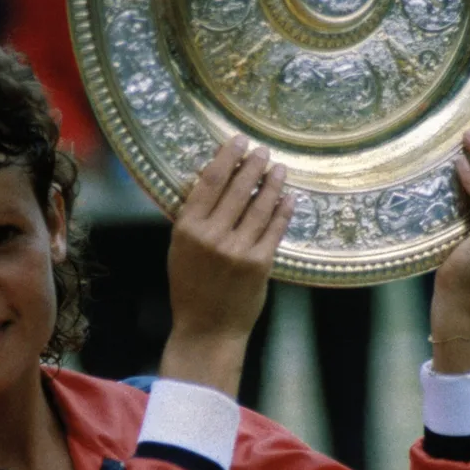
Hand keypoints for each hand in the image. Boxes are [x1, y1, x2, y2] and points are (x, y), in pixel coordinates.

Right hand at [160, 136, 293, 397]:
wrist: (207, 328)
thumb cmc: (191, 286)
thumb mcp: (181, 248)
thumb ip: (194, 216)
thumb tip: (210, 178)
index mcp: (187, 228)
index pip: (210, 181)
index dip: (227, 156)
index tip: (238, 141)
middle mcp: (212, 236)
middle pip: (238, 188)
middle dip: (253, 165)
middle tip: (263, 150)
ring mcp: (238, 250)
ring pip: (260, 205)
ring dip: (272, 182)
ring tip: (279, 168)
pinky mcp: (260, 263)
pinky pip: (276, 228)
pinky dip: (283, 210)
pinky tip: (289, 197)